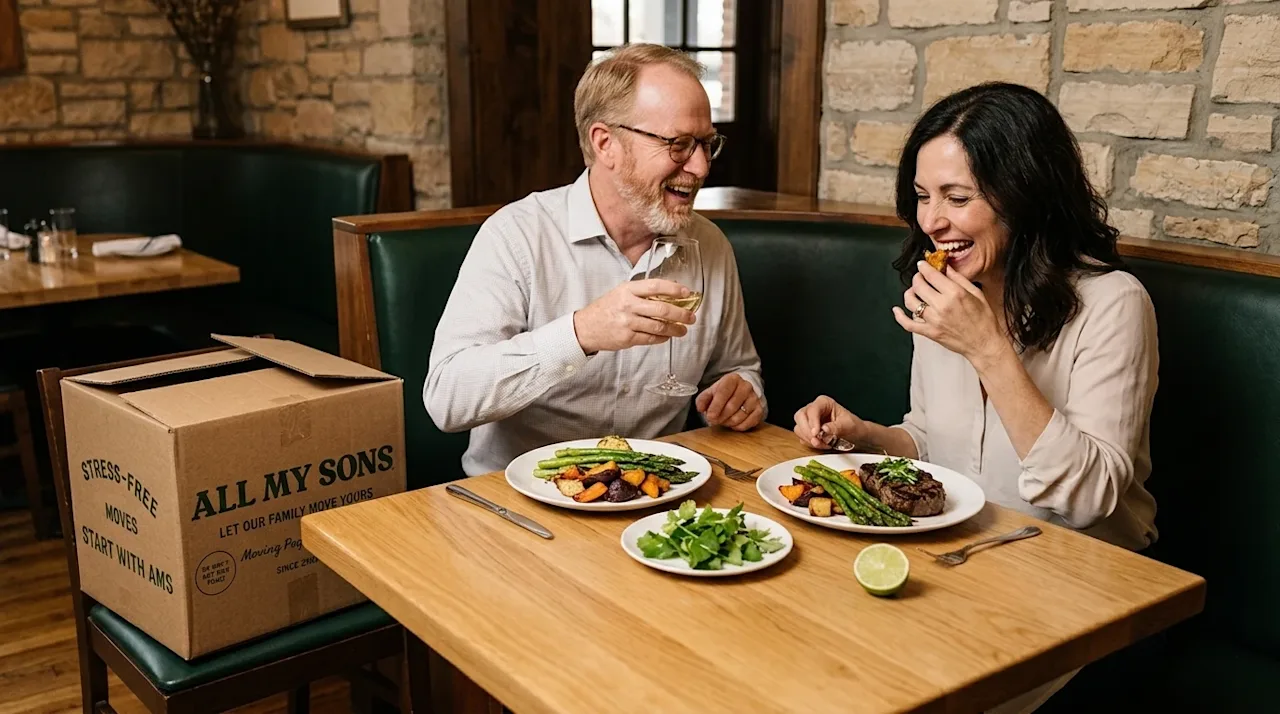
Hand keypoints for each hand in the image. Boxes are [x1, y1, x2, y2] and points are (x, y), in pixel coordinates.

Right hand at [572, 279, 696, 354]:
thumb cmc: (606, 308)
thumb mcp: (621, 292)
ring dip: (675, 329)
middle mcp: (628, 305)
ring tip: (683, 329)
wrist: (585, 327)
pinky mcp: (627, 338)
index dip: (674, 289)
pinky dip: (662, 338)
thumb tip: (671, 289)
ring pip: (659, 326)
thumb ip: (643, 291)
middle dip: (681, 314)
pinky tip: (667, 336)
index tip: (687, 292)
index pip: (655, 286)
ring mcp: (628, 323)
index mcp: (628, 290)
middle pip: (662, 309)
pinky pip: (651, 338)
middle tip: (691, 317)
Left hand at [696, 373, 762, 430]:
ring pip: (740, 416)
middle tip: (714, 420)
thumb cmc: (725, 392)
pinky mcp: (760, 409)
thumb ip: (703, 399)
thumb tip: (700, 408)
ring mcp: (754, 398)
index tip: (710, 416)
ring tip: (723, 420)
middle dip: (720, 417)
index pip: (723, 392)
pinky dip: (738, 426)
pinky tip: (733, 423)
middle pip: (732, 406)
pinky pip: (748, 423)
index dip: (715, 406)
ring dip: (728, 422)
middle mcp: (746, 387)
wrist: (742, 390)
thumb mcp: (712, 392)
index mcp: (732, 379)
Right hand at [793, 395, 865, 449]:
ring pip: (799, 428)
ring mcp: (809, 421)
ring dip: (808, 439)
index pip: (812, 409)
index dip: (812, 421)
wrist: (856, 436)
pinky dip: (810, 443)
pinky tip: (821, 444)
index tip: (816, 433)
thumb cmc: (853, 426)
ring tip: (823, 444)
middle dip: (807, 431)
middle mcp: (814, 410)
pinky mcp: (808, 431)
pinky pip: (802, 437)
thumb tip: (824, 429)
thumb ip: (836, 427)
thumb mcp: (848, 425)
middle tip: (816, 441)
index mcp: (824, 403)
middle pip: (800, 417)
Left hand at [893, 260, 1005, 364]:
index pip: (931, 274)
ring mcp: (934, 320)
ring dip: (909, 293)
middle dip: (917, 278)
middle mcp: (942, 306)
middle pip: (918, 286)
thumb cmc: (984, 319)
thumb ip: (958, 279)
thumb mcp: (976, 293)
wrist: (984, 343)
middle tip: (920, 277)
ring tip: (914, 292)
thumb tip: (945, 267)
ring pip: (911, 302)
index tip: (922, 264)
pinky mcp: (930, 332)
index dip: (923, 267)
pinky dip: (899, 316)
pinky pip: (908, 324)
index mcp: (955, 293)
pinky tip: (897, 310)